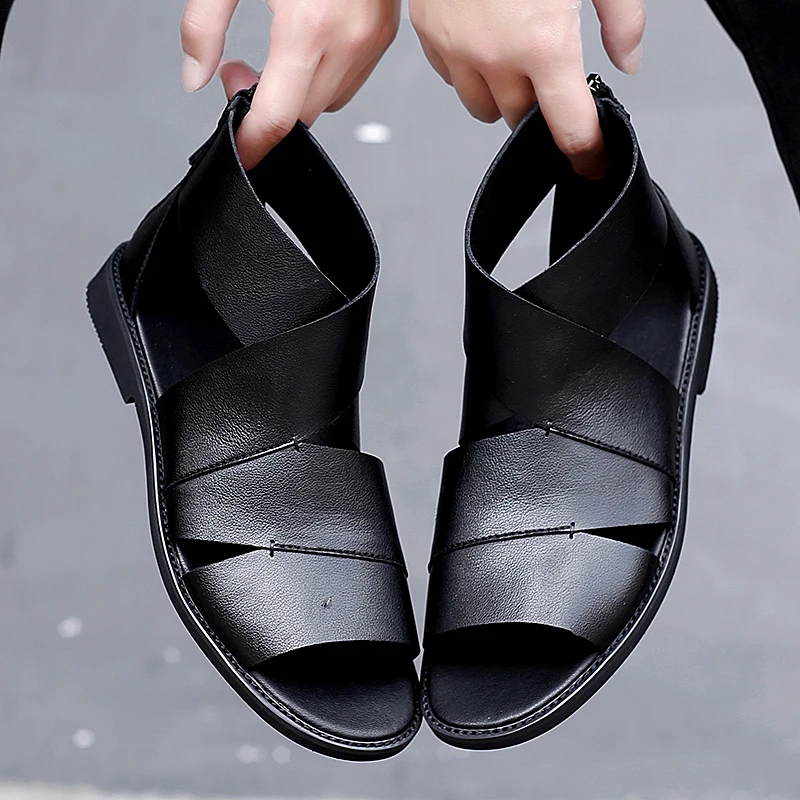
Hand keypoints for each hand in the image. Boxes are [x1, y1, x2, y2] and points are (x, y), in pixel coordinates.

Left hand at [180, 0, 400, 168]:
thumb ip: (204, 23)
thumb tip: (196, 76)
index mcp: (308, 26)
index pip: (276, 117)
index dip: (252, 145)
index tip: (240, 154)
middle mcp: (346, 41)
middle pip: (300, 117)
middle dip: (266, 107)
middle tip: (239, 70)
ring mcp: (370, 42)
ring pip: (325, 104)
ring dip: (295, 94)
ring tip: (274, 52)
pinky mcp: (383, 38)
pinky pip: (348, 82)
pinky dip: (321, 77)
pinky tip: (305, 44)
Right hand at [409, 0, 645, 177]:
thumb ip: (620, 17)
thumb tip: (627, 58)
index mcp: (542, 43)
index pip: (568, 127)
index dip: (586, 152)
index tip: (591, 163)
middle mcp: (494, 55)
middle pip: (522, 121)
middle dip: (541, 109)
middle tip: (552, 75)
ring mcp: (456, 49)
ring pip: (484, 109)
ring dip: (505, 96)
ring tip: (516, 55)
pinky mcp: (430, 38)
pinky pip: (454, 81)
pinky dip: (473, 72)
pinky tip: (486, 38)